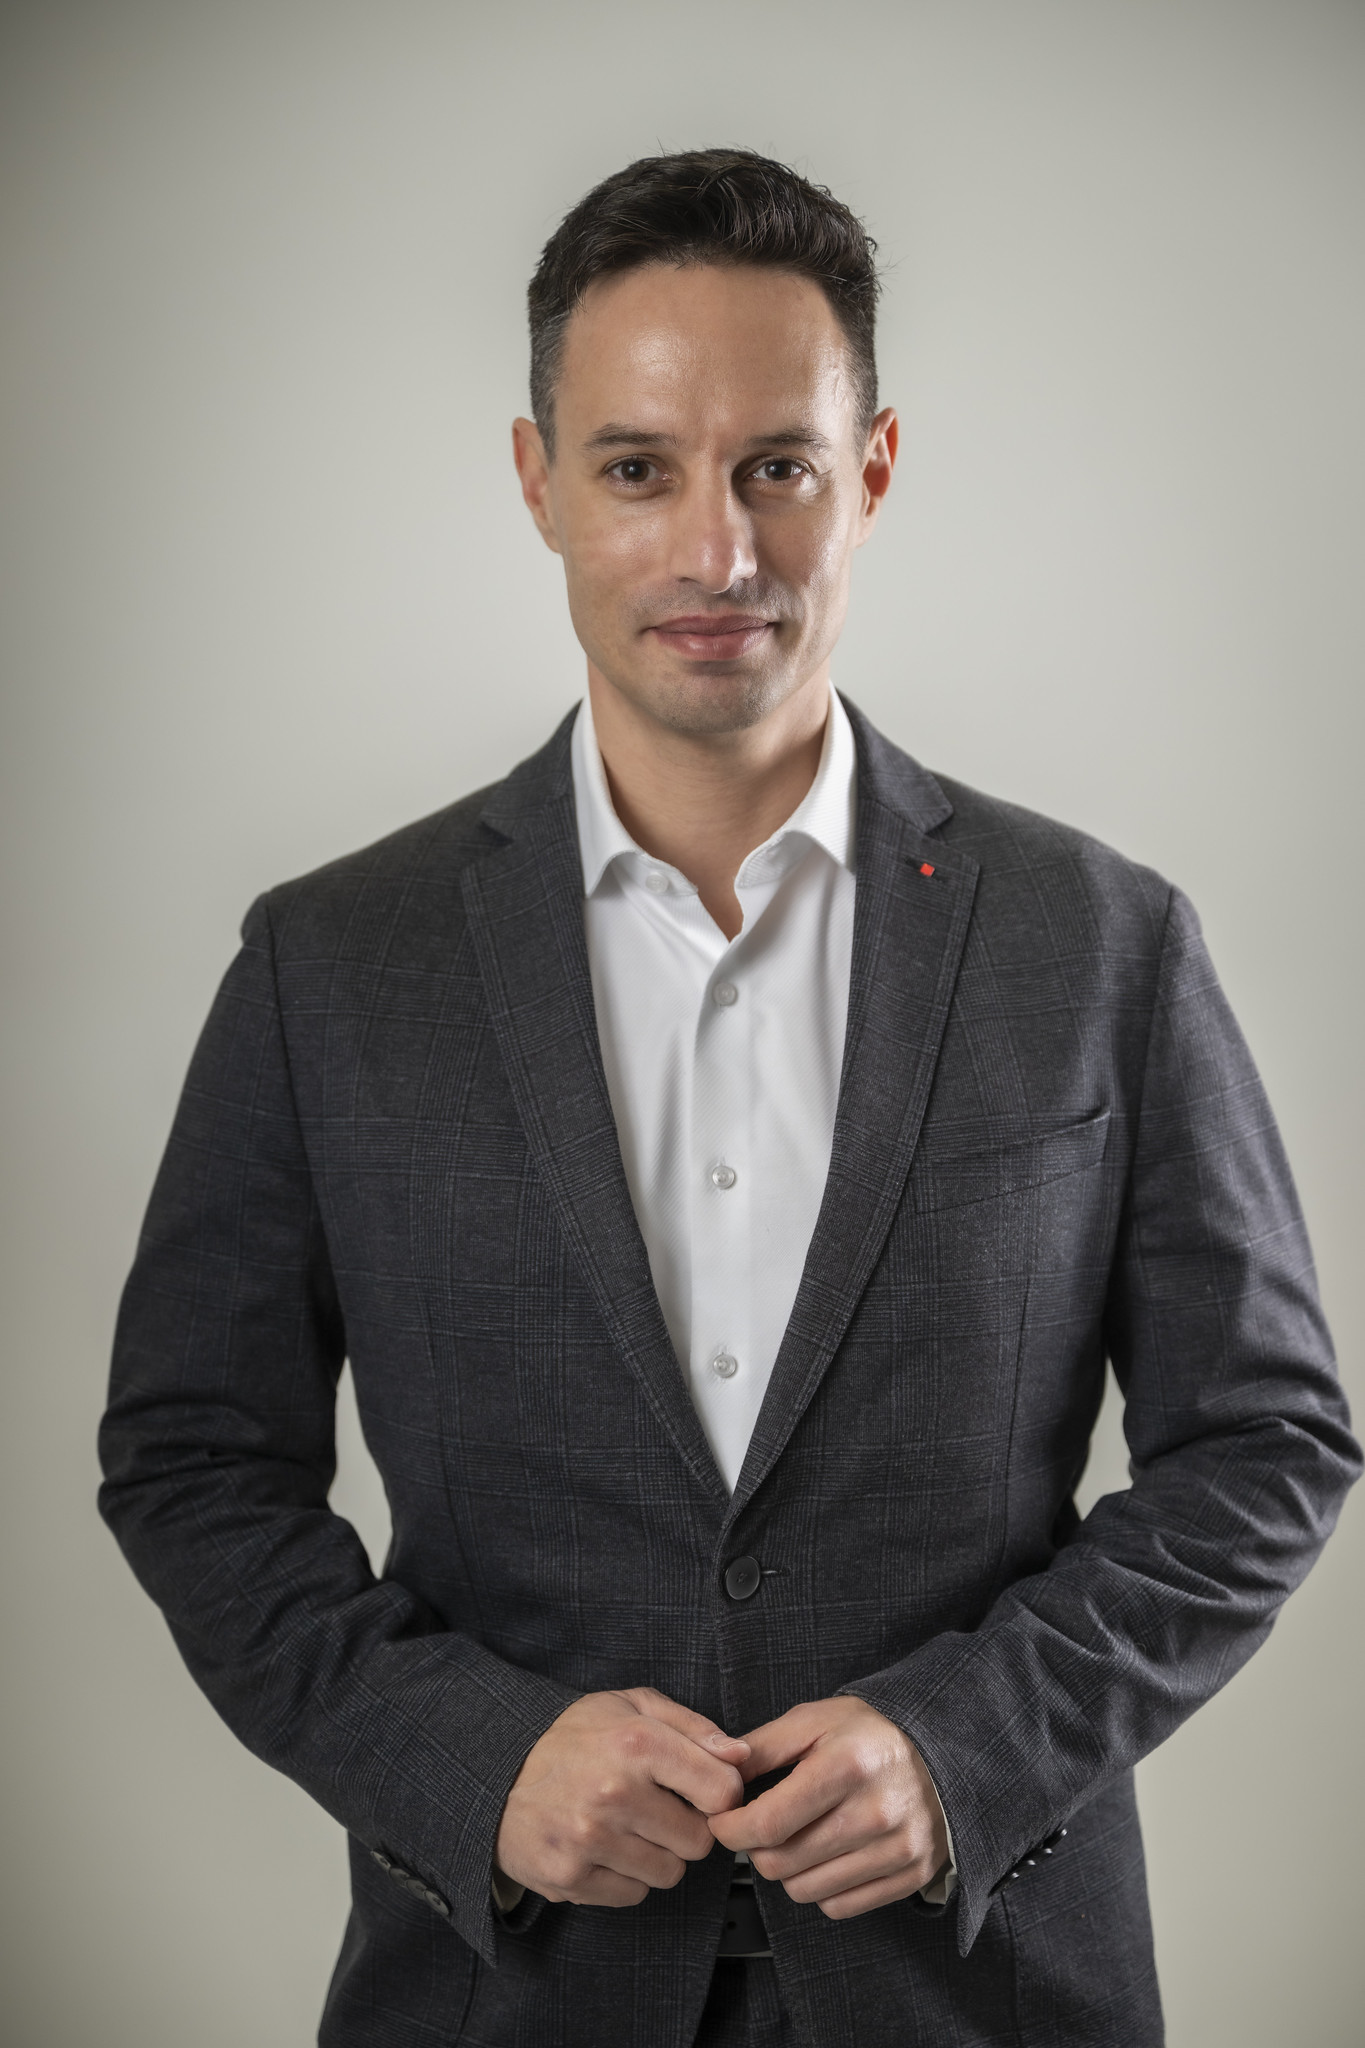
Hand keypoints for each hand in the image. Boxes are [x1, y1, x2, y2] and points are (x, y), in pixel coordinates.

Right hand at [495, 1687, 749, 1907]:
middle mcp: (614, 1793)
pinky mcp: (570, 1878)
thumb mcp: (632, 1706)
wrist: (497, 1770)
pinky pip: (634, 1895)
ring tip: (629, 1827)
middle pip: (699, 1840)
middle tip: (658, 1808)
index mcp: (636, 1743)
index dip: (720, 1793)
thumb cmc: (573, 1736)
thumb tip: (742, 1756)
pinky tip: (606, 1848)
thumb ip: (694, 1727)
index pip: (723, 1791)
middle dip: (687, 1826)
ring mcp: (590, 1840)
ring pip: (670, 1873)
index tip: (703, 1790)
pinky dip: (627, 1876)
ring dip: (658, 1854)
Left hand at [708, 1696, 947, 1918]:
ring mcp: (897, 1849)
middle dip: (756, 1848)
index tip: (723, 1822)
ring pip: (805, 1891)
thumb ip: (763, 1746)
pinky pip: (839, 1907)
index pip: (768, 1823)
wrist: (941, 1752)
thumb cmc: (870, 1735)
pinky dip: (821, 1888)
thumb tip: (720, 1774)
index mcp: (846, 1766)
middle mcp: (875, 1812)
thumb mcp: (815, 1720)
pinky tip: (826, 1856)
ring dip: (787, 1870)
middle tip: (760, 1827)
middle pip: (782, 1863)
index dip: (731, 1830)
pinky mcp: (911, 1875)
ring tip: (796, 1838)